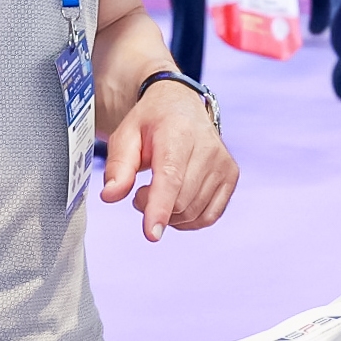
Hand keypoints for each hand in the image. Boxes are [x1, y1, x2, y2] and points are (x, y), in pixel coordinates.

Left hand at [100, 80, 239, 239]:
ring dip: (169, 214)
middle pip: (180, 201)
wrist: (181, 106)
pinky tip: (176, 202)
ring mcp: (223, 163)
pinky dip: (188, 219)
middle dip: (153, 207)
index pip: (171, 177)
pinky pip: (209, 216)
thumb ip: (118, 166)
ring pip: (193, 213)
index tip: (151, 234)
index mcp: (178, 133)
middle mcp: (208, 147)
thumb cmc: (151, 123)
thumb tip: (110, 196)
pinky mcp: (230, 176)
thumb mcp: (125, 135)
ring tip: (157, 191)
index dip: (160, 207)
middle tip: (140, 192)